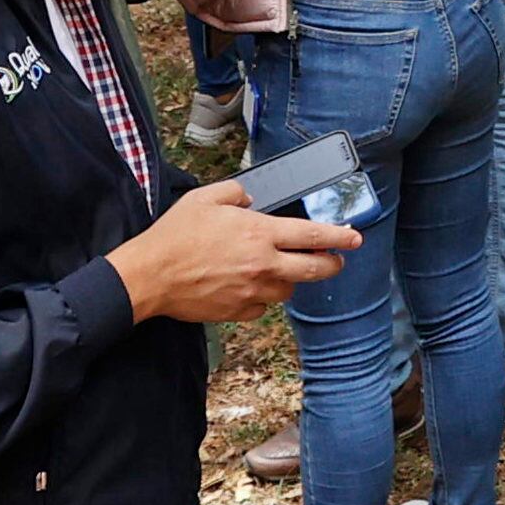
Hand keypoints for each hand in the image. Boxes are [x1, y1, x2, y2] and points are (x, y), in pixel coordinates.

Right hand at [113, 178, 360, 324]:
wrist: (150, 275)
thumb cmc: (175, 236)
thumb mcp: (206, 198)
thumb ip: (236, 193)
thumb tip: (250, 201)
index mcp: (260, 233)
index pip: (314, 236)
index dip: (340, 237)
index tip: (355, 238)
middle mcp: (263, 264)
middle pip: (315, 270)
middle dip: (332, 264)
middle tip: (334, 260)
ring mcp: (252, 291)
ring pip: (288, 290)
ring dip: (288, 280)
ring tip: (274, 269)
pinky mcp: (238, 311)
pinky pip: (262, 307)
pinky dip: (260, 298)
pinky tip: (246, 287)